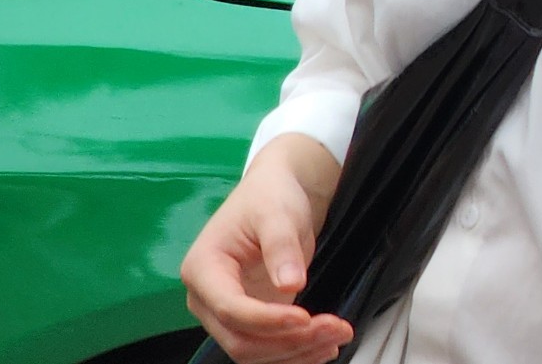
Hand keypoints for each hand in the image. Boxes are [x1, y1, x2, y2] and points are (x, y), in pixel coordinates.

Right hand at [181, 133, 351, 363]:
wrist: (277, 194)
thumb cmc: (270, 197)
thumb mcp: (277, 213)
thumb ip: (281, 247)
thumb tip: (291, 284)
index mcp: (203, 269)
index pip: (230, 308)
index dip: (267, 320)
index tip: (305, 318)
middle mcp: (208, 298)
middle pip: (240, 340)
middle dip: (288, 342)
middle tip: (334, 329)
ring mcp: (227, 311)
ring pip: (253, 351)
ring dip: (296, 352)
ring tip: (338, 336)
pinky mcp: (251, 318)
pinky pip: (266, 347)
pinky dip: (295, 352)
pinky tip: (324, 347)